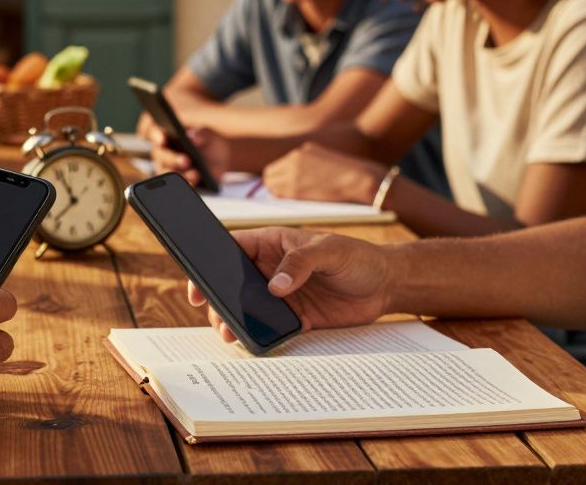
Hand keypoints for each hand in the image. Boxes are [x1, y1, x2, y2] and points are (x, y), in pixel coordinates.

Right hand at [144, 124, 229, 185]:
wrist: (219, 157)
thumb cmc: (208, 140)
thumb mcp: (209, 134)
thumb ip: (201, 133)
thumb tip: (193, 137)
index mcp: (165, 132)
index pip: (150, 130)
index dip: (154, 135)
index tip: (162, 140)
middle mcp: (161, 149)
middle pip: (158, 154)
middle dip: (171, 159)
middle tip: (186, 161)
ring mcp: (166, 166)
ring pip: (165, 172)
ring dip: (179, 174)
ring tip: (195, 174)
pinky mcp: (175, 181)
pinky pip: (174, 185)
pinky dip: (185, 183)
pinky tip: (195, 182)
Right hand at [188, 227, 394, 343]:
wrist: (386, 284)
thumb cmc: (357, 256)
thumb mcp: (329, 250)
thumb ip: (301, 262)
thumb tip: (275, 285)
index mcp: (271, 243)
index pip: (231, 250)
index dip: (209, 264)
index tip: (199, 284)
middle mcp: (270, 269)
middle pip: (232, 284)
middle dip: (218, 300)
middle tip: (216, 317)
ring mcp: (281, 295)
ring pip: (247, 308)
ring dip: (235, 321)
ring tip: (231, 334)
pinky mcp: (295, 317)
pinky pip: (271, 328)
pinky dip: (260, 336)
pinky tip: (254, 343)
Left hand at [263, 142, 384, 203]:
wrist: (361, 180)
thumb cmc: (352, 175)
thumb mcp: (326, 160)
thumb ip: (309, 165)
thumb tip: (294, 178)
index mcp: (302, 151)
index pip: (278, 165)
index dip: (280, 177)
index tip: (285, 186)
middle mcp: (293, 158)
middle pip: (270, 174)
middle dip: (275, 184)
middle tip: (285, 196)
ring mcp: (292, 172)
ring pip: (271, 185)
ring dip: (278, 193)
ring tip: (292, 201)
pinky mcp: (294, 188)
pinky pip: (278, 194)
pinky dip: (282, 199)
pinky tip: (295, 203)